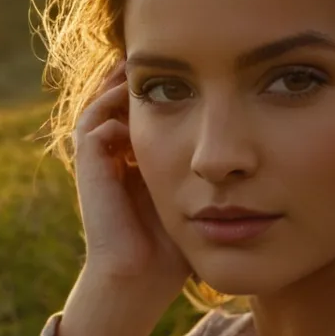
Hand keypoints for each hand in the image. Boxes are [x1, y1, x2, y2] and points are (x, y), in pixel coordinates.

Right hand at [71, 61, 191, 299]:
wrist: (140, 278)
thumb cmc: (173, 249)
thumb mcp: (198, 201)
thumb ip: (209, 176)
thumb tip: (245, 155)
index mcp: (131, 164)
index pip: (140, 113)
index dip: (161, 91)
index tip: (192, 75)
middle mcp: (110, 158)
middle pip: (116, 100)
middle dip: (141, 79)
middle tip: (170, 57)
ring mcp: (96, 161)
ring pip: (102, 103)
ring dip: (125, 84)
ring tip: (153, 68)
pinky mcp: (89, 166)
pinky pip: (95, 121)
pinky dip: (114, 106)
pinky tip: (146, 101)